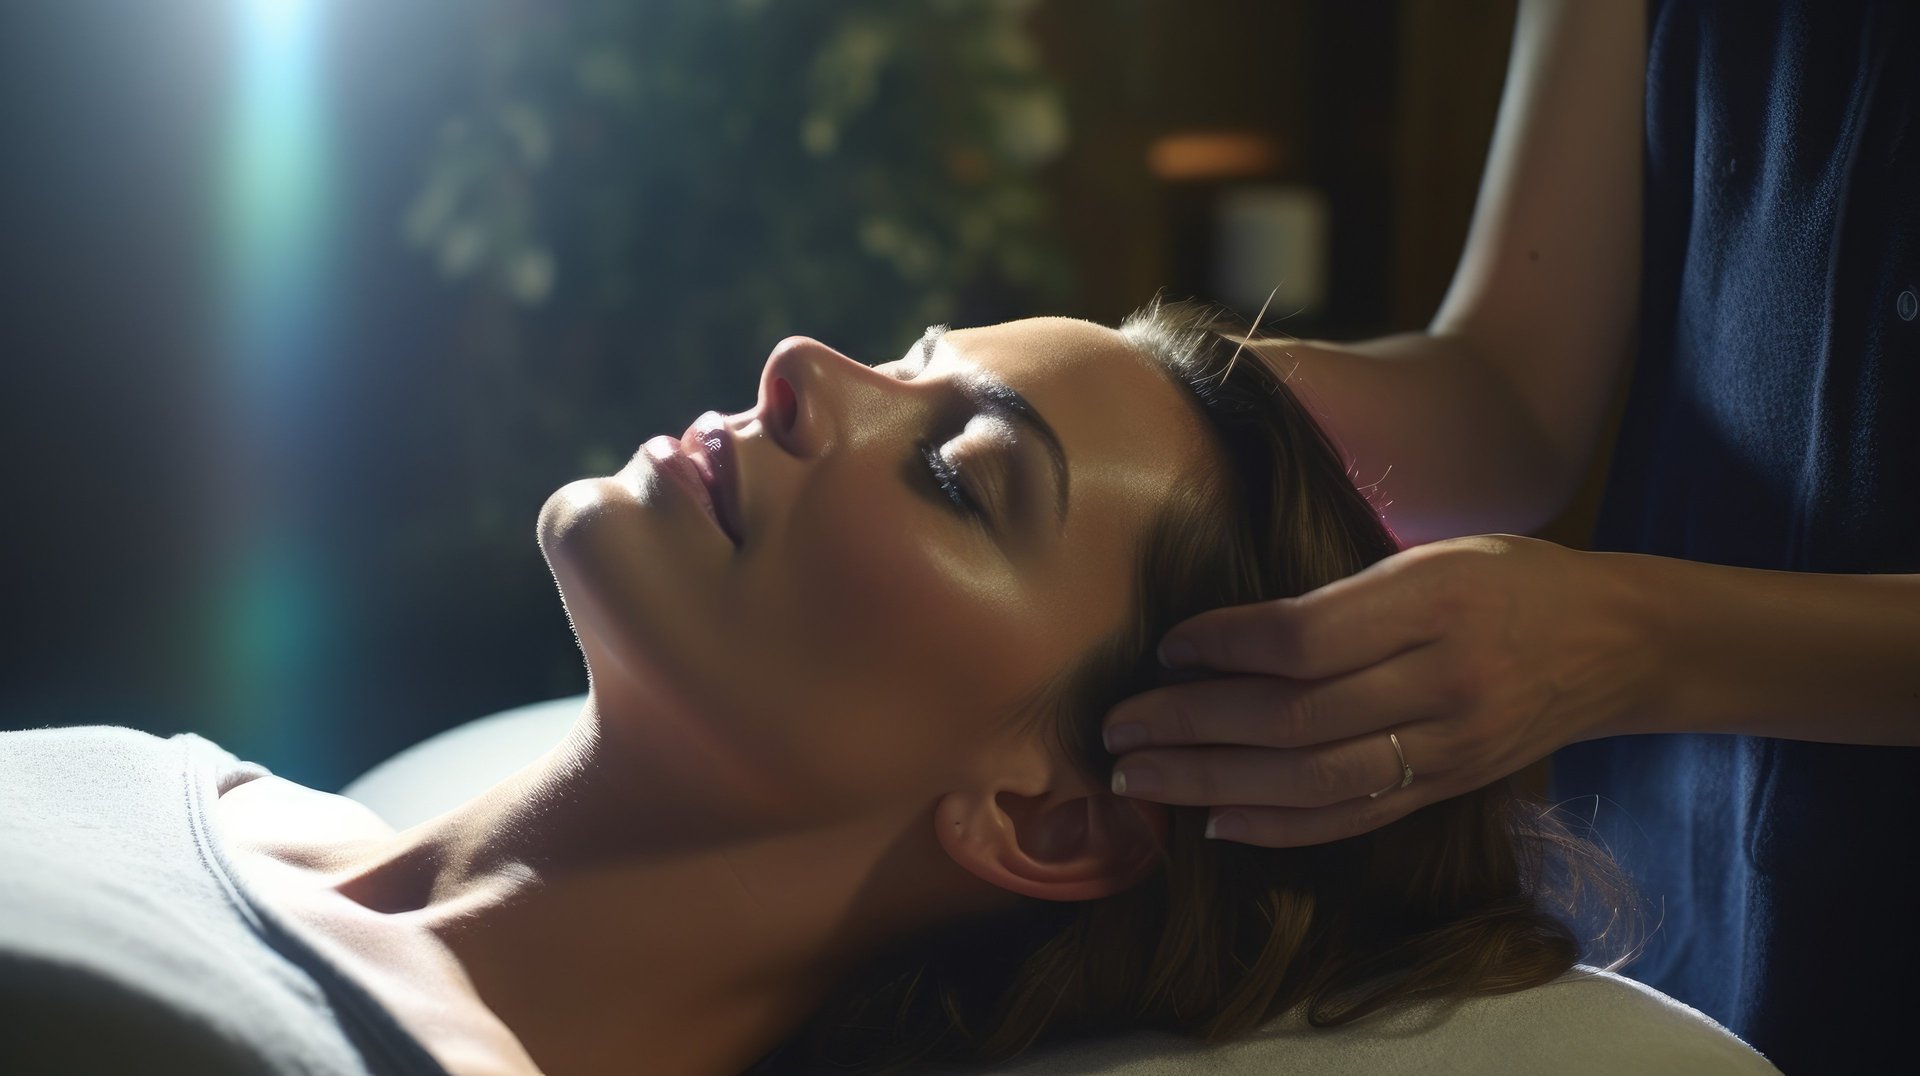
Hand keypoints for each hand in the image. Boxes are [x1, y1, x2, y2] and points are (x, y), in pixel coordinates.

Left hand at [1100, 534, 1653, 845]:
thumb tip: (1226, 633)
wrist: (1617, 642)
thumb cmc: (1510, 579)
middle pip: (1294, 718)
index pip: (1303, 638)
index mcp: (1432, 602)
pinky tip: (1217, 822)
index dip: (1223, 647)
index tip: (1165, 649)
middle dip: (1191, 727)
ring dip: (1213, 784)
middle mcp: (1441, 680)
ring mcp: (1449, 745)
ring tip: (1143, 780)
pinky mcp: (1449, 787)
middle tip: (1118, 729)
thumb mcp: (1431, 555)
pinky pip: (1355, 816)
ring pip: (1313, 779)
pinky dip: (1281, 826)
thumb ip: (1342, 597)